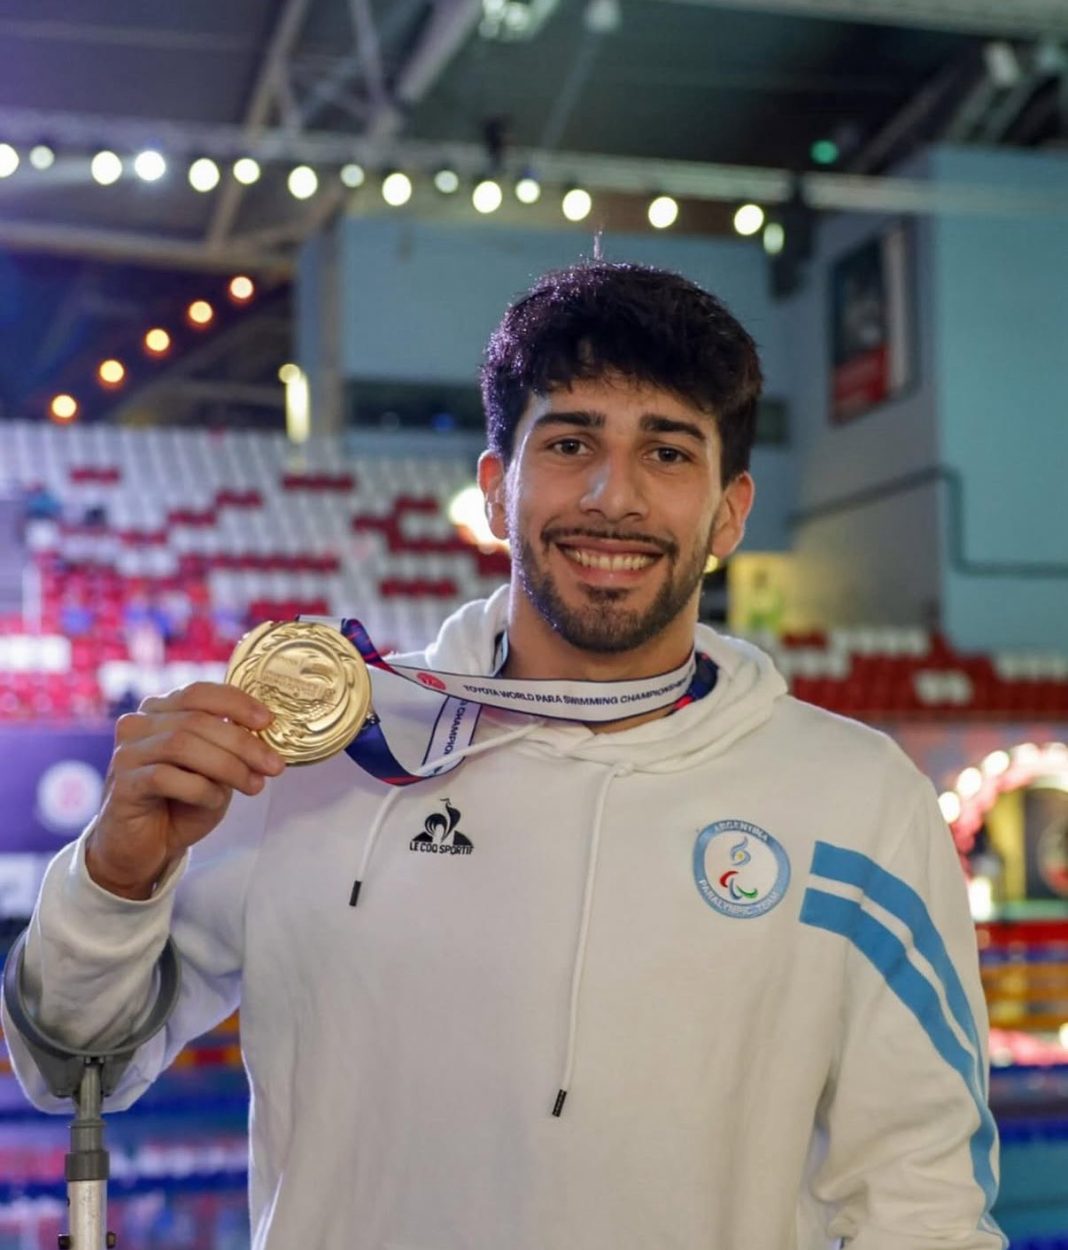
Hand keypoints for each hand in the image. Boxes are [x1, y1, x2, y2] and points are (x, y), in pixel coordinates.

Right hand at [85, 683, 284, 899]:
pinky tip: (214, 801)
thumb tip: (266, 732)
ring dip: (227, 766)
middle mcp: (138, 725)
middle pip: (196, 720)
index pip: (199, 692)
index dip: (237, 703)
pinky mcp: (123, 784)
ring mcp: (126, 753)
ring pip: (182, 745)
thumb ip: (229, 746)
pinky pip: (165, 777)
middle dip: (242, 743)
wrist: (145, 847)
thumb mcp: (214, 769)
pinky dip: (199, 789)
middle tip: (273, 765)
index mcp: (160, 711)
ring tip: (252, 785)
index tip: (268, 721)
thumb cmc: (181, 802)